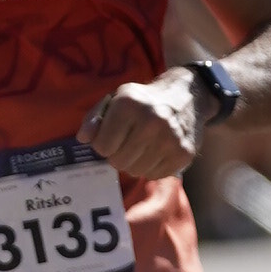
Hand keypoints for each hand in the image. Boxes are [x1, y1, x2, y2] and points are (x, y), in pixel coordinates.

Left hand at [82, 71, 199, 180]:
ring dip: (134, 163)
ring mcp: (170, 139)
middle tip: (128, 142)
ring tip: (142, 146)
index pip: (102, 146)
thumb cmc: (144, 100)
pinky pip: (154, 175)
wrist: (187, 96)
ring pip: (136, 172)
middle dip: (118, 155)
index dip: (104, 144)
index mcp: (129, 105)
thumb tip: (83, 138)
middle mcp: (151, 121)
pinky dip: (151, 167)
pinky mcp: (183, 154)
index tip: (113, 135)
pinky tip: (157, 151)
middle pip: (118, 162)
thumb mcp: (116, 99)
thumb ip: (94, 118)